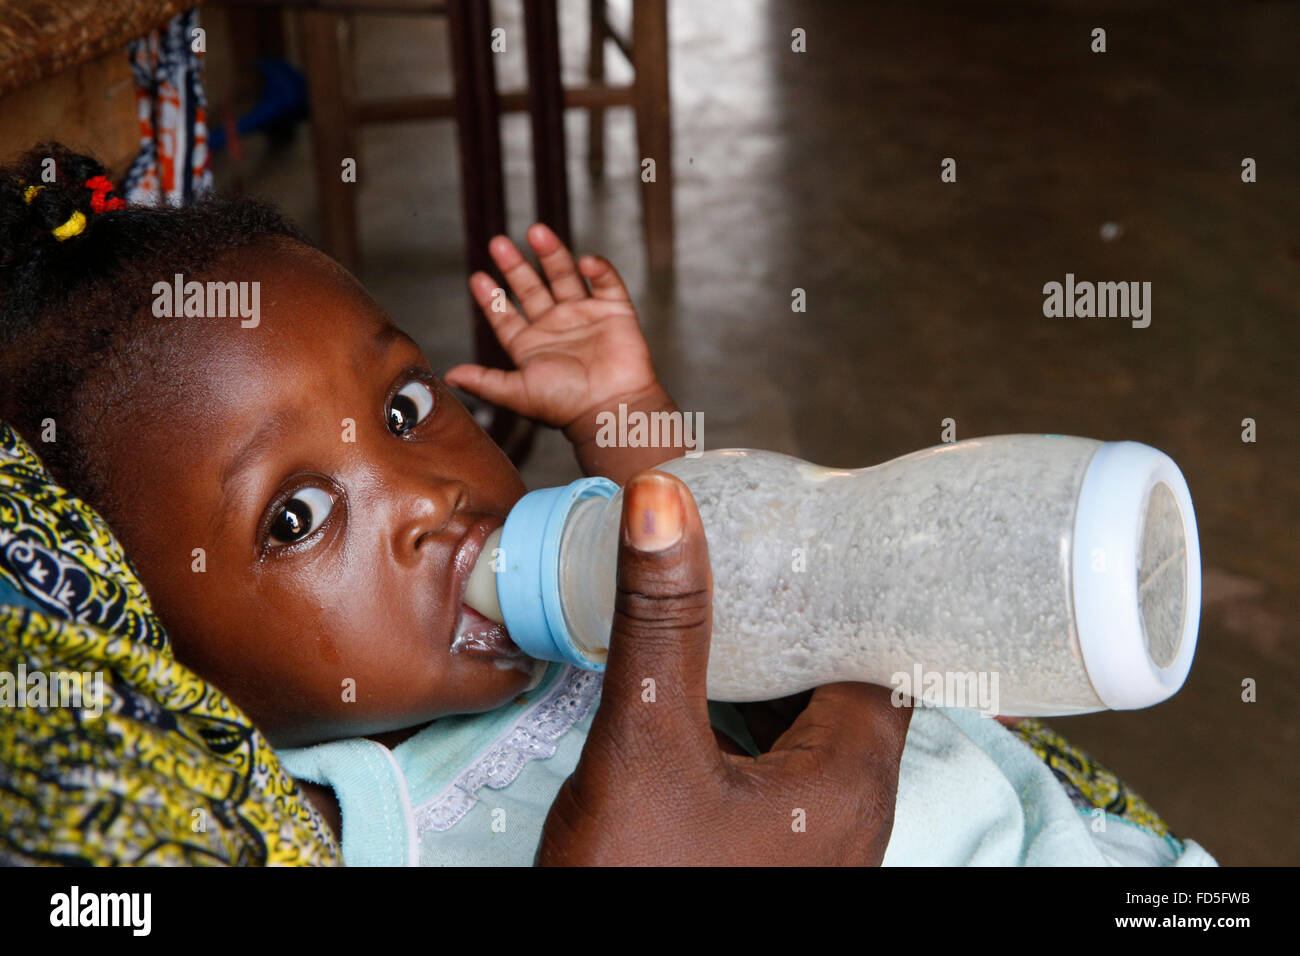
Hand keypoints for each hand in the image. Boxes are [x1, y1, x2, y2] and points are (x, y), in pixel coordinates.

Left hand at [443, 224, 662, 433]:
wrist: (612, 408)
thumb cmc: (566, 405)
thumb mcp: (517, 392)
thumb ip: (485, 381)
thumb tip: (449, 376)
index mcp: (532, 346)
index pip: (506, 315)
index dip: (492, 298)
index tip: (478, 277)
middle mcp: (556, 328)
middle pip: (531, 288)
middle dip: (514, 266)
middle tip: (497, 243)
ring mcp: (585, 317)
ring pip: (564, 277)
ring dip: (551, 254)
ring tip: (536, 231)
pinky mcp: (615, 312)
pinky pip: (606, 283)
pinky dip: (598, 269)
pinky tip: (585, 261)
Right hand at [538, 471, 912, 865]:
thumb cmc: (640, 883)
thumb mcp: (647, 742)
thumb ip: (661, 623)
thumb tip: (665, 502)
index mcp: (853, 777)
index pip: (889, 646)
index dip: (862, 581)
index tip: (825, 521)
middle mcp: (849, 807)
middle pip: (848, 678)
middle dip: (808, 610)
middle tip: (767, 539)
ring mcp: (809, 834)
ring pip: (807, 719)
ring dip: (774, 660)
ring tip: (736, 588)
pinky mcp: (765, 847)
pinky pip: (774, 757)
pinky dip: (747, 709)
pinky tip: (705, 676)